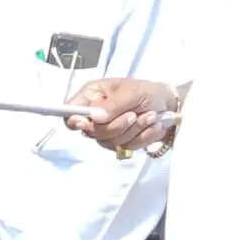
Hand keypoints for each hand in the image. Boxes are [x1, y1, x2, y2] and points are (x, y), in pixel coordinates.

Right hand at [65, 77, 181, 156]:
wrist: (169, 105)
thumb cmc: (148, 92)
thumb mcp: (131, 92)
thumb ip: (112, 105)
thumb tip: (95, 117)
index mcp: (92, 95)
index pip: (69, 112)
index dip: (73, 120)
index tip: (83, 123)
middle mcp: (95, 114)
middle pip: (91, 131)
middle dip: (116, 125)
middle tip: (132, 114)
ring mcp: (106, 131)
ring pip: (110, 141)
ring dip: (134, 129)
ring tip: (148, 116)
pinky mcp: (119, 143)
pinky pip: (125, 147)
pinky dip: (142, 137)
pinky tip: (150, 125)